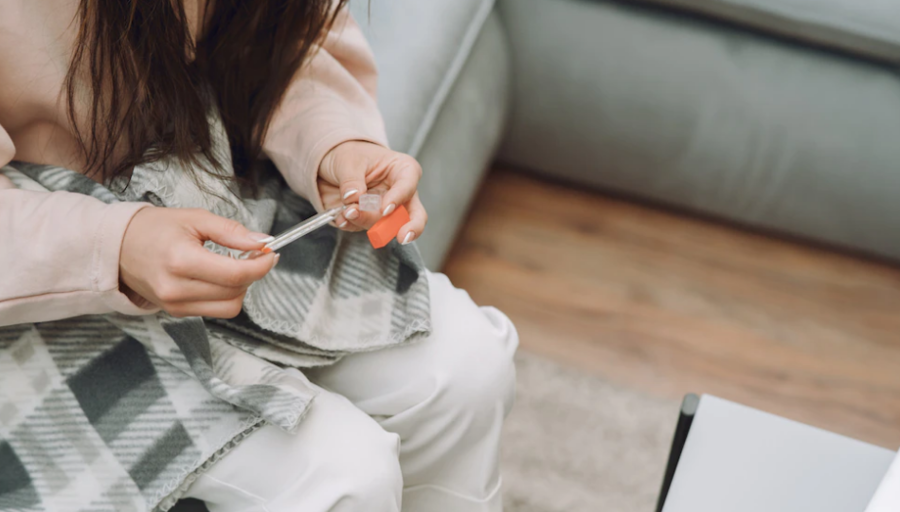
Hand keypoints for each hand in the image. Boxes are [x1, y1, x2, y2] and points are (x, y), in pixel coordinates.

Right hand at [120, 208, 277, 317]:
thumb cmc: (155, 228)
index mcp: (181, 260)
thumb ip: (231, 231)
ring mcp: (175, 305)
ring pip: (229, 306)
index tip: (271, 253)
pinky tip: (219, 276)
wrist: (117, 247)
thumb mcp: (195, 218)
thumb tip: (263, 242)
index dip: (261, 266)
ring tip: (235, 265)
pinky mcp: (176, 313)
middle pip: (236, 292)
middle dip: (253, 273)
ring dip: (241, 287)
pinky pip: (215, 310)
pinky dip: (225, 294)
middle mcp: (176, 289)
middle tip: (254, 255)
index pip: (235, 274)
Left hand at [318, 141, 426, 244]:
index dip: (398, 199)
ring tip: (346, 212)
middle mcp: (400, 194)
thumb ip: (352, 180)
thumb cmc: (350, 154)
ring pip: (385, 226)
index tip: (385, 210)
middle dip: (409, 228)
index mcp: (403, 171)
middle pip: (414, 216)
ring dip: (364, 221)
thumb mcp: (349, 161)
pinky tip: (341, 217)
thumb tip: (353, 198)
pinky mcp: (370, 221)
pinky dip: (351, 225)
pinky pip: (364, 229)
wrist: (331, 163)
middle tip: (401, 237)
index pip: (408, 186)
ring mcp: (386, 210)